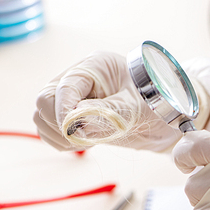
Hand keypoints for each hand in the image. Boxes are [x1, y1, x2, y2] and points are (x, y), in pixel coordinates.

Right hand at [33, 51, 180, 150]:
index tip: (74, 131)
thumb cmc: (158, 103)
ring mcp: (73, 98)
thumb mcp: (136, 107)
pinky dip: (62, 141)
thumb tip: (77, 124)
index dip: (65, 111)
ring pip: (43, 117)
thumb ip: (107, 113)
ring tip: (90, 140)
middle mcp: (79, 80)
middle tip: (86, 137)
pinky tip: (85, 142)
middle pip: (46, 100)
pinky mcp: (72, 116)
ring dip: (60, 135)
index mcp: (95, 67)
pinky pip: (50, 130)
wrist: (166, 117)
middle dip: (61, 124)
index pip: (65, 87)